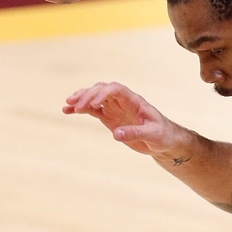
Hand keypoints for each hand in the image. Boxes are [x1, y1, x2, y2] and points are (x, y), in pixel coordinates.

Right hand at [63, 82, 191, 157]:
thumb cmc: (162, 135)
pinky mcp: (109, 117)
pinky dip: (80, 109)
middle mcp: (122, 101)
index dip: (103, 93)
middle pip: (101, 90)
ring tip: (68, 106)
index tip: (94, 103)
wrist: (163, 141)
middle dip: (88, 96)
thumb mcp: (153, 135)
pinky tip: (68, 111)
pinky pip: (92, 110)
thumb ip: (135, 133)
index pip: (115, 89)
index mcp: (134, 100)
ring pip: (94, 97)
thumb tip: (116, 135)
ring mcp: (114, 108)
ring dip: (81, 99)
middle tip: (77, 106)